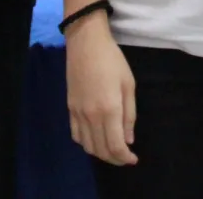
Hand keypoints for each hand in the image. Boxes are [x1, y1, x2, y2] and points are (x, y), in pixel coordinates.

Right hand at [66, 18, 137, 165]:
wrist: (86, 44)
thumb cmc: (113, 61)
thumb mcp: (129, 85)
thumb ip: (129, 115)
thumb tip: (128, 140)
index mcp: (109, 110)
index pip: (116, 146)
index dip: (125, 158)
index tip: (133, 159)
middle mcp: (91, 116)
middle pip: (101, 150)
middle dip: (115, 159)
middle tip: (125, 157)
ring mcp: (78, 113)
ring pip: (87, 146)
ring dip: (101, 153)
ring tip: (112, 149)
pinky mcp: (69, 109)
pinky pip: (76, 135)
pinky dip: (86, 143)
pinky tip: (95, 139)